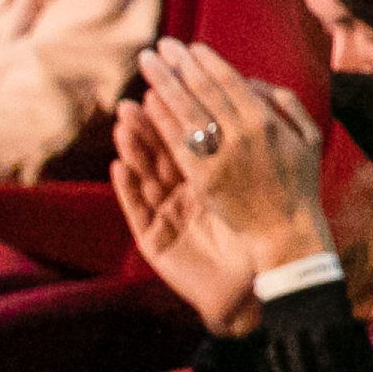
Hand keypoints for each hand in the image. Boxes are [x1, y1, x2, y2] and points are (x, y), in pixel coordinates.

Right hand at [111, 94, 258, 331]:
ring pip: (145, 178)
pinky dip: (127, 188)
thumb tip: (249, 109)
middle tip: (131, 100)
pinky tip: (118, 166)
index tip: (162, 87)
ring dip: (132, 150)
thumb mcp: (251, 191)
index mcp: (204, 181)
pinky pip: (138, 211)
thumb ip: (243, 155)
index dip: (173, 117)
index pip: (185, 143)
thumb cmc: (254, 237)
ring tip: (122, 124)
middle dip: (146, 127)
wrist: (253, 285)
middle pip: (159, 156)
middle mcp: (180, 196)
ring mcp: (165, 217)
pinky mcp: (155, 241)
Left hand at [139, 38, 332, 262]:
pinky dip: (162, 119)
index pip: (230, 81)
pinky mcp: (203, 178)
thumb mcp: (308, 138)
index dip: (206, 61)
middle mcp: (243, 133)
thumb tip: (252, 81)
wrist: (285, 232)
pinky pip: (178, 142)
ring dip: (164, 82)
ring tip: (147, 62)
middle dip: (180, 63)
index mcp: (267, 121)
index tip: (190, 47)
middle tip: (161, 45)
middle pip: (203, 89)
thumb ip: (285, 103)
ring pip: (186, 110)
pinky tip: (147, 101)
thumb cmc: (298, 184)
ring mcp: (221, 156)